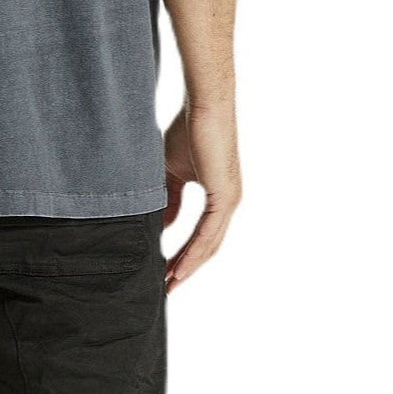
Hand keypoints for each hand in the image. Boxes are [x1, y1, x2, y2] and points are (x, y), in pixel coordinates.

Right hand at [162, 99, 241, 293]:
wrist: (203, 107)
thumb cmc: (187, 130)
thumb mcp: (171, 171)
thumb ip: (168, 198)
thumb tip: (163, 225)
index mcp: (218, 197)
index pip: (201, 235)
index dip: (184, 255)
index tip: (165, 270)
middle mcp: (227, 203)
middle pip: (207, 247)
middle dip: (186, 268)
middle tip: (166, 286)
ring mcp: (229, 201)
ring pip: (209, 245)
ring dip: (189, 266)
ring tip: (170, 283)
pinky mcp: (225, 197)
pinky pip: (209, 232)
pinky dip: (194, 251)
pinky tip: (180, 266)